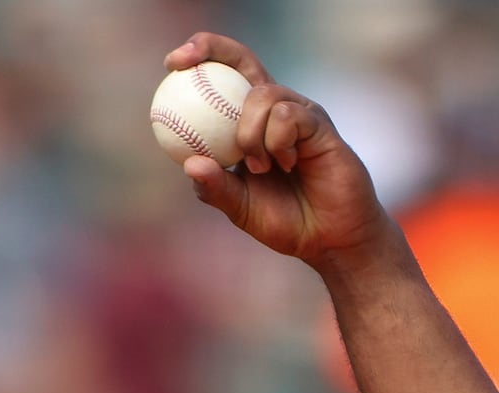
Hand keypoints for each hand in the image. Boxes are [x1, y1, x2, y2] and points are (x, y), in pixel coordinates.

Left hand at [167, 33, 394, 264]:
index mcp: (249, 122)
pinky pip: (287, 116)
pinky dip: (277, 142)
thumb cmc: (285, 221)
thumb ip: (215, 188)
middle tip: (180, 60)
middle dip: (212, 48)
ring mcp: (298, 112)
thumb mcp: (239, 207)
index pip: (223, 78)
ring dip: (250, 133)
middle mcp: (274, 109)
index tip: (170, 63)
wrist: (327, 238)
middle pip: (242, 60)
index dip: (200, 59)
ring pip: (263, 94)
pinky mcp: (319, 122)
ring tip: (259, 167)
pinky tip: (288, 165)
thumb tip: (189, 164)